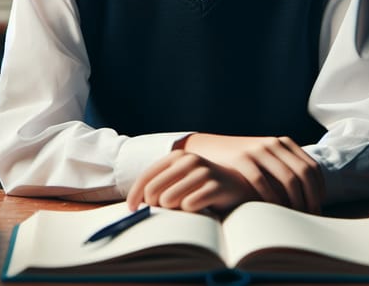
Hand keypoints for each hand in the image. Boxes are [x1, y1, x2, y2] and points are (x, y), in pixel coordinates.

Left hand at [127, 149, 256, 213]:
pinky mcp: (215, 185)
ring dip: (174, 210)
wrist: (237, 186)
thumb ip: (160, 186)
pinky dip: (190, 212)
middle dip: (155, 206)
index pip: (146, 177)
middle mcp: (188, 160)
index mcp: (175, 157)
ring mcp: (203, 172)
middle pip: (154, 191)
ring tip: (185, 208)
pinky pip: (190, 205)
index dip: (135, 195)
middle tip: (165, 211)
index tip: (131, 211)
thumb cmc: (201, 187)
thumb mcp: (180, 180)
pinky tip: (199, 209)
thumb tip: (134, 206)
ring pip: (170, 199)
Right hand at [179, 133, 324, 213]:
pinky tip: (274, 210)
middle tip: (311, 217)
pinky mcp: (242, 159)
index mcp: (283, 142)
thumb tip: (312, 196)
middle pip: (304, 173)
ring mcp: (258, 150)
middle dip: (311, 198)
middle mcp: (273, 144)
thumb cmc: (243, 160)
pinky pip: (263, 181)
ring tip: (296, 217)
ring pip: (288, 178)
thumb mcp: (266, 156)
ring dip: (296, 201)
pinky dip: (272, 198)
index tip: (318, 207)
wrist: (211, 148)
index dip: (319, 189)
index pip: (312, 167)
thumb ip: (285, 167)